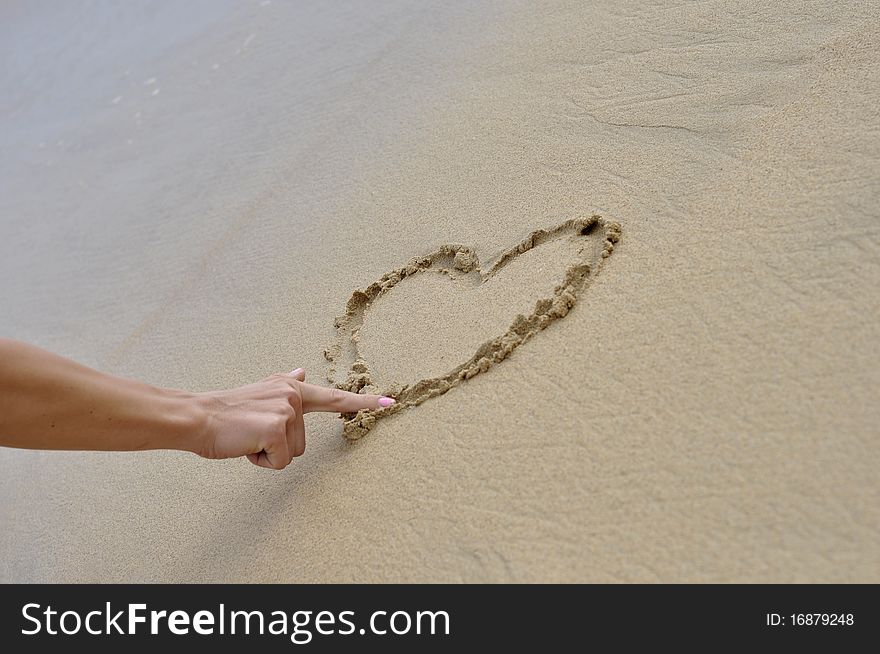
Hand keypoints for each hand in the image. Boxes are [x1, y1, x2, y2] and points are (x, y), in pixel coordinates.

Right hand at [193, 369, 393, 469]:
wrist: (198, 417)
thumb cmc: (227, 412)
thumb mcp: (260, 393)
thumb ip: (284, 385)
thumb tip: (301, 371)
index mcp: (292, 388)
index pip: (334, 397)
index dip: (364, 403)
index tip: (390, 402)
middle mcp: (294, 394)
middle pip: (304, 443)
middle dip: (278, 446)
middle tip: (251, 433)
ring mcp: (288, 410)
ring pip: (294, 454)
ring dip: (269, 453)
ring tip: (247, 437)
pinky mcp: (277, 428)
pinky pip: (281, 462)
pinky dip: (262, 462)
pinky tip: (246, 445)